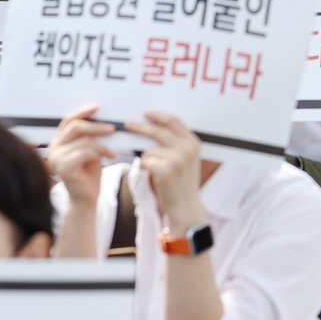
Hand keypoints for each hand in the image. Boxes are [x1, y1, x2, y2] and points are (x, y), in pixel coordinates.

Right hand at [47, 104, 114, 206]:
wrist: (86, 199)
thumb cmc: (89, 175)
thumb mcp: (92, 150)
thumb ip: (91, 136)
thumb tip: (103, 118)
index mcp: (59, 142)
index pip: (68, 120)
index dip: (82, 112)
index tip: (98, 106)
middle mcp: (53, 149)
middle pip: (74, 126)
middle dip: (96, 126)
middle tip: (113, 128)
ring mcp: (56, 158)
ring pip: (84, 140)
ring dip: (102, 145)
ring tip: (111, 152)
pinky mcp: (63, 167)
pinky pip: (86, 152)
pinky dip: (100, 153)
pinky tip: (108, 158)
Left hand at [125, 111, 203, 228]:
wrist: (185, 206)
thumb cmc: (182, 183)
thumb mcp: (186, 158)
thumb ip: (176, 142)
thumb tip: (154, 126)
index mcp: (193, 142)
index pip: (174, 121)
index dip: (158, 115)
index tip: (145, 113)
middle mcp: (187, 147)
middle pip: (158, 130)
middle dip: (140, 127)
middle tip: (127, 125)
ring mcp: (177, 158)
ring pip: (149, 149)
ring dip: (148, 159)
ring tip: (158, 172)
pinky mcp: (164, 169)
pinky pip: (146, 161)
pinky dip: (146, 169)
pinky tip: (155, 178)